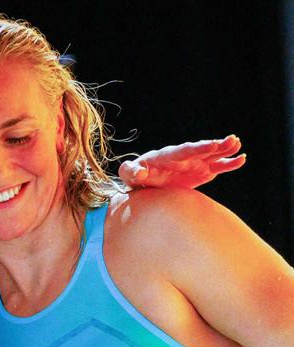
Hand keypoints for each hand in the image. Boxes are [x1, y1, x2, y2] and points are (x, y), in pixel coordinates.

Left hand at [119, 135, 245, 188]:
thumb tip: (138, 172)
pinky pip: (217, 167)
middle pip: (201, 150)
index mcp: (166, 156)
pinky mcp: (201, 171)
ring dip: (225, 150)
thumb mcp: (129, 174)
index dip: (197, 148)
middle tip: (232, 140)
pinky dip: (228, 164)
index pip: (183, 151)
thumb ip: (131, 171)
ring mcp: (194, 163)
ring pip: (212, 155)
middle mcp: (183, 157)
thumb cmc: (134, 175)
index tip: (210, 144)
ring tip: (238, 145)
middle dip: (215, 146)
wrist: (144, 181)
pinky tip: (241, 160)